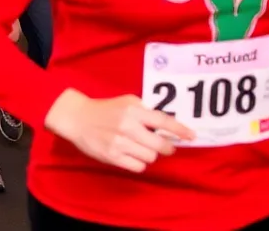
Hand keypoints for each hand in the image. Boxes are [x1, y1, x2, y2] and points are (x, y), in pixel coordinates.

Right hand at [44, 89, 193, 173]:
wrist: (77, 118)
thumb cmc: (105, 109)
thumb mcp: (126, 102)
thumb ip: (146, 111)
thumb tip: (168, 125)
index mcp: (132, 110)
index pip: (163, 122)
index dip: (180, 130)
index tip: (191, 136)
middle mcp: (127, 126)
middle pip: (161, 146)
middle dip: (167, 147)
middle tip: (165, 146)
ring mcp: (119, 143)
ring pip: (150, 157)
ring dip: (149, 153)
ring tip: (138, 146)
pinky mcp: (112, 156)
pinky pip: (138, 166)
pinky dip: (138, 162)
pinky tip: (130, 154)